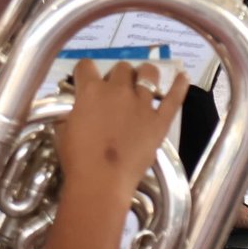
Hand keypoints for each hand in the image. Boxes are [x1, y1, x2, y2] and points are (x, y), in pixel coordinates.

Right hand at [56, 60, 188, 194]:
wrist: (101, 182)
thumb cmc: (78, 160)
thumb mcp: (64, 130)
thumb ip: (74, 112)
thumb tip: (79, 107)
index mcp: (91, 92)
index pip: (86, 66)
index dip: (85, 72)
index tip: (86, 80)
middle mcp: (118, 91)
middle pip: (121, 68)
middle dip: (117, 76)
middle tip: (115, 92)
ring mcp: (142, 104)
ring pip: (148, 73)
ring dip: (144, 75)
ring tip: (143, 82)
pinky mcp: (160, 120)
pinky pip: (173, 98)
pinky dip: (179, 85)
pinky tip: (182, 76)